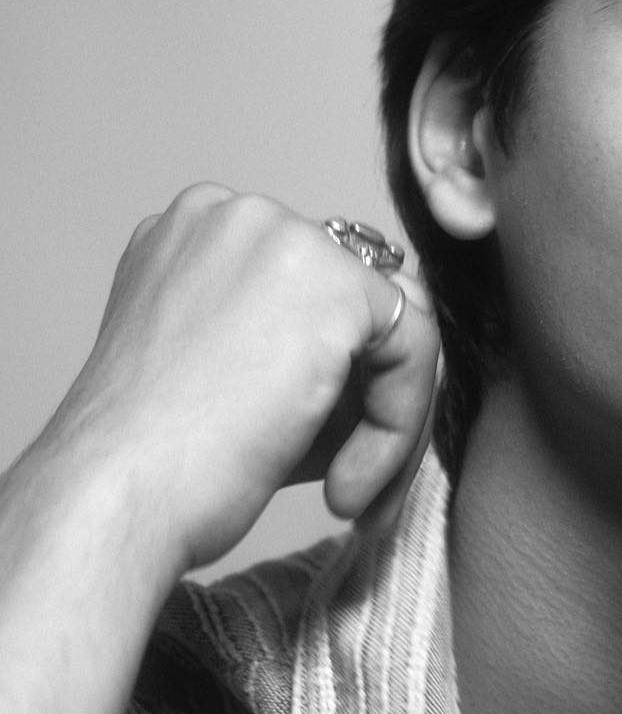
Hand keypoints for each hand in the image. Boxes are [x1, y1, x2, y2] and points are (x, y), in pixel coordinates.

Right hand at [45, 185, 439, 573]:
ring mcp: (286, 239)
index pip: (313, 286)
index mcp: (198, 233)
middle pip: (360, 298)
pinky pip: (415, 351)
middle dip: (367, 392)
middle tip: (348, 474)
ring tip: (346, 490)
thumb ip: (306, 352)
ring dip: (387, 418)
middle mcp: (238, 216)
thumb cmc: (158, 463)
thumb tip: (393, 366)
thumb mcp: (234, 380)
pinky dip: (397, 427)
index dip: (333, 373)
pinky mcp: (335, 286)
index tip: (318, 450)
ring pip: (395, 325)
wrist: (114, 497)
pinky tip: (347, 485)